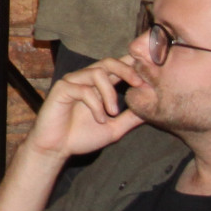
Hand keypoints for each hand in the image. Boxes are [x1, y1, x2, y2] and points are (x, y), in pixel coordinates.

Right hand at [22, 56, 146, 161]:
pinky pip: (83, 89)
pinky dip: (95, 104)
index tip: (150, 75)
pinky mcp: (62, 88)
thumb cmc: (81, 137)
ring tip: (113, 113)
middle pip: (109, 62)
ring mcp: (73, 82)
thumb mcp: (114, 129)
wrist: (57, 148)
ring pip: (97, 73)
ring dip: (110, 93)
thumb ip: (130, 119)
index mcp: (99, 86)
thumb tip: (153, 112)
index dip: (133, 65)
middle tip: (140, 84)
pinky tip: (99, 119)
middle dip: (127, 70)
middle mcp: (86, 79)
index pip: (117, 66)